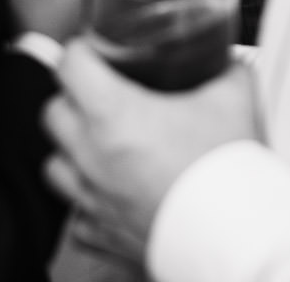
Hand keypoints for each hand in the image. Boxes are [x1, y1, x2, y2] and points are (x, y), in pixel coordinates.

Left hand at [43, 38, 260, 262]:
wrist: (237, 238)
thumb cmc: (229, 175)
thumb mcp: (234, 100)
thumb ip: (227, 69)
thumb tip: (226, 60)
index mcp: (114, 115)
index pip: (69, 64)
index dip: (82, 51)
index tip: (95, 52)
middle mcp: (93, 156)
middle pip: (53, 111)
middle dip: (73, 98)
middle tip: (102, 95)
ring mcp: (93, 198)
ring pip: (54, 163)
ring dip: (72, 150)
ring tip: (101, 144)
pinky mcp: (103, 234)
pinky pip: (77, 215)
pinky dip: (88, 202)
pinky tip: (111, 192)